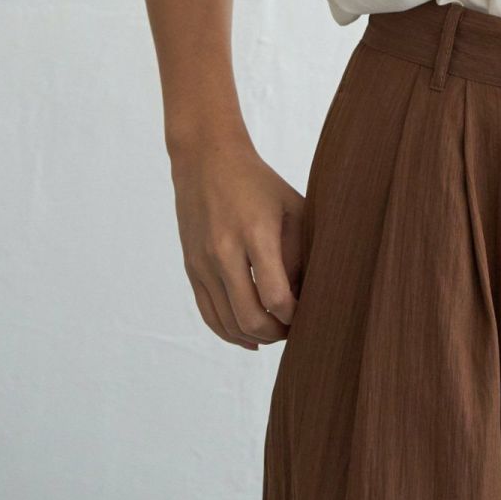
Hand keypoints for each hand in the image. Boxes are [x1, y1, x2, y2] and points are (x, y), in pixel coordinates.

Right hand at [170, 134, 305, 349]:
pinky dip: (229, 332)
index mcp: (256, 233)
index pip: (275, 295)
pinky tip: (249, 338)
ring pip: (227, 323)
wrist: (207, 162)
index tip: (309, 312)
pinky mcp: (191, 269)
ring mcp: (203, 263)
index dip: (294, 315)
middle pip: (250, 317)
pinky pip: (208, 314)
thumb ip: (302, 250)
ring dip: (254, 337)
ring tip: (276, 332)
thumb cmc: (259, 184)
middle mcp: (225, 251)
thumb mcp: (293, 208)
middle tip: (296, 329)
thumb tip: (308, 294)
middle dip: (277, 333)